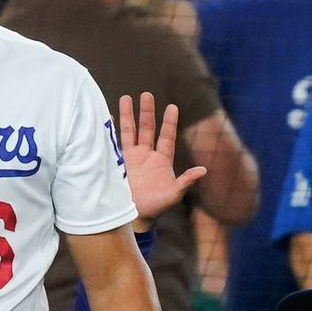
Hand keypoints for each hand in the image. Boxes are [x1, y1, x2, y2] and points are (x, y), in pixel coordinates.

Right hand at [116, 91, 206, 229]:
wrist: (133, 216)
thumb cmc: (156, 206)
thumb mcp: (174, 194)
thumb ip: (186, 181)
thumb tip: (203, 170)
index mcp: (161, 160)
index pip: (166, 137)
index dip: (169, 122)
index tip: (172, 107)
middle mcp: (146, 155)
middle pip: (147, 128)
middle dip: (147, 112)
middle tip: (146, 95)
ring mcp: (131, 158)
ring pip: (130, 132)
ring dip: (128, 115)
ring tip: (126, 97)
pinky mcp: (117, 163)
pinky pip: (114, 143)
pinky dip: (111, 131)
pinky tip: (108, 118)